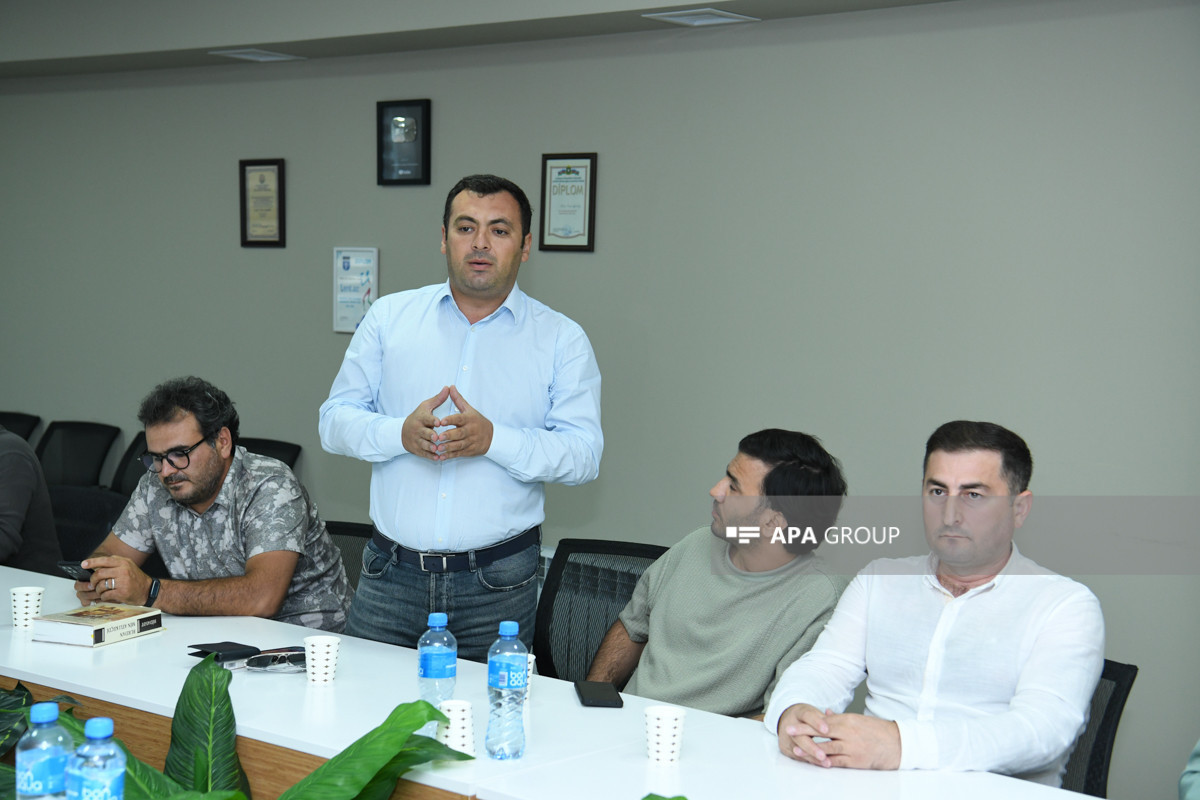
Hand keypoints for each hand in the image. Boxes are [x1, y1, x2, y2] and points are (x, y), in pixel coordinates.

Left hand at [80, 555, 151, 605]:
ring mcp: (123, 582)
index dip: (92, 562)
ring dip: (98, 590)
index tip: (83, 564)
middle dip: (93, 580)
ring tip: (102, 591)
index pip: (104, 560)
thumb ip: (115, 562)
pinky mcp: (122, 593)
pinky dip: (103, 597)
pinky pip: (105, 595)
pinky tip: (108, 596)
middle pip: (99, 573)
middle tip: (93, 583)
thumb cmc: (136, 578)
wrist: (148, 590)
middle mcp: (123, 571)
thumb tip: (98, 563)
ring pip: (101, 585)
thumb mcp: (128, 565)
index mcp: (123, 563)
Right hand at [402, 386, 450, 460]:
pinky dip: (430, 456)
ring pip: (423, 444)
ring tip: (436, 448)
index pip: (426, 419)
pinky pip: (423, 453)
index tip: (438, 422)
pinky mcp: (417, 449)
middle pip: (424, 432)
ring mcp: (416, 440)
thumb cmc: (418, 417)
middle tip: (437, 437)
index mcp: (421, 418)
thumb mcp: (426, 406)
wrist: (402, 431)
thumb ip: (438, 399)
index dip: (432, 420)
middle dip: (430, 435)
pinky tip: (437, 458)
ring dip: (430, 446)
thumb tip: (448, 387)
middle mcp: (417, 429)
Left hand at [436, 386, 492, 459]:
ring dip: (448, 447)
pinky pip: (459, 453)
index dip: (450, 420)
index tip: (441, 421)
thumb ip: (458, 399)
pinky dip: (451, 455)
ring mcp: (471, 441)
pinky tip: (442, 456)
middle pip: (459, 433)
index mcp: (469, 419)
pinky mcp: (470, 450)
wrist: (492, 436)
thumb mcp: (469, 409)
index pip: (459, 419)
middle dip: (449, 436)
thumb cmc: (477, 421)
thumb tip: (450, 387)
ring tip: (438, 448)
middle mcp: (470, 430)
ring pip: (459, 445)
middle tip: (438, 437)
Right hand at [777, 703, 833, 765]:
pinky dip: (810, 760)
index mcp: (799, 712)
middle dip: (812, 747)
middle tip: (823, 755)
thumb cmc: (807, 719)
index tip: (826, 730)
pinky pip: (797, 757)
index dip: (816, 723)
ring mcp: (786, 737)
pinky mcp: (785, 748)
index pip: (807, 716)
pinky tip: (820, 764)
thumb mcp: (815, 714)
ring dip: (813, 757)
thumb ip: (826, 719)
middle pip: (800, 736)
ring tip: (826, 763)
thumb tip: (839, 721)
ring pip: (798, 749)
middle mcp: (790, 724)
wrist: (787, 722)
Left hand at [778, 706, 900, 769]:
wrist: (897, 743)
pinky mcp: (856, 760)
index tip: (793, 723)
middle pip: (821, 733)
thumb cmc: (876, 730)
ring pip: (826, 749)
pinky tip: (816, 762)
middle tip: (789, 731)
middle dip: (803, 733)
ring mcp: (852, 747)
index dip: (806, 723)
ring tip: (796, 750)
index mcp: (847, 721)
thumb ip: (839, 718)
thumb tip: (825, 713)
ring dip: (810, 750)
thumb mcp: (857, 720)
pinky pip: (837, 761)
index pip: (822, 722)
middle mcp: (848, 733)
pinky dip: (826, 762)